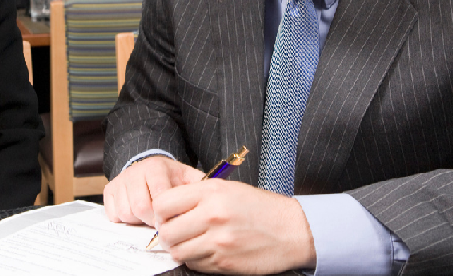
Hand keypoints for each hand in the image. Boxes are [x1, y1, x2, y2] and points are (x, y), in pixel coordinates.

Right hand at [104, 156, 201, 226]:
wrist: (147, 167)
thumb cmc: (170, 178)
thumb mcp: (186, 177)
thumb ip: (199, 186)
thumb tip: (216, 196)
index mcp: (156, 167)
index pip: (159, 197)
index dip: (167, 214)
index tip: (173, 219)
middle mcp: (135, 171)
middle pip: (140, 207)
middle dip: (152, 220)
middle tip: (160, 222)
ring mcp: (120, 181)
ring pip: (126, 212)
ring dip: (138, 221)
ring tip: (148, 216)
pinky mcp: (108, 191)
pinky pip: (113, 214)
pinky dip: (124, 219)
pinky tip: (135, 214)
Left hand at [153, 180, 315, 274]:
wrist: (293, 230)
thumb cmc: (260, 207)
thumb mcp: (228, 189)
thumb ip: (197, 195)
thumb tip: (167, 209)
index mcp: (211, 193)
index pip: (162, 203)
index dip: (159, 212)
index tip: (165, 216)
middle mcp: (212, 216)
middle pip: (166, 232)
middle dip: (166, 234)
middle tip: (175, 232)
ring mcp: (218, 242)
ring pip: (177, 252)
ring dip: (180, 249)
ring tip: (191, 242)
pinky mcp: (224, 263)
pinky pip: (195, 265)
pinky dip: (196, 259)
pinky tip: (207, 251)